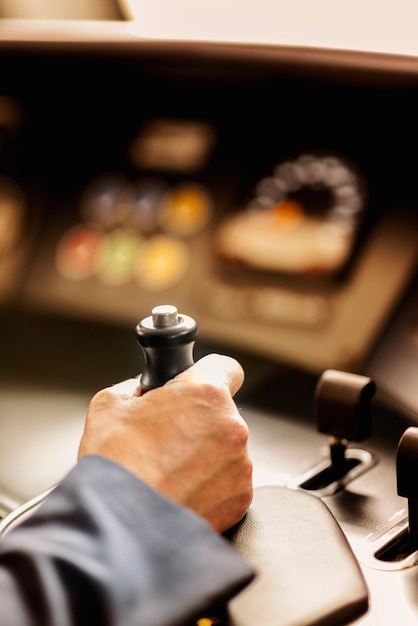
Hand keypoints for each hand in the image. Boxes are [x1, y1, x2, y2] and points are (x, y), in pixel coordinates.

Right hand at [78, 354, 252, 532]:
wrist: (120, 524)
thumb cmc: (115, 463)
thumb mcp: (110, 404)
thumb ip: (136, 387)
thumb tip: (144, 393)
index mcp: (205, 393)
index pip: (226, 368)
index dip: (207, 375)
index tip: (196, 388)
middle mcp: (232, 425)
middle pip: (221, 412)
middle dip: (198, 421)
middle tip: (166, 438)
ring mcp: (240, 464)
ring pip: (225, 448)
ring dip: (205, 454)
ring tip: (169, 471)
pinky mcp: (241, 498)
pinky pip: (228, 481)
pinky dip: (210, 485)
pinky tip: (180, 490)